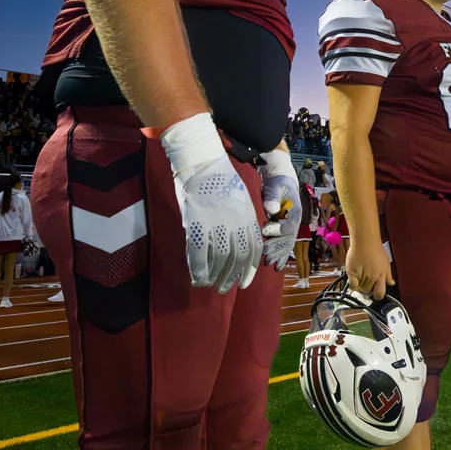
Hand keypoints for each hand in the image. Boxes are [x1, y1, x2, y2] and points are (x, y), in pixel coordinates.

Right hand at [161, 113, 261, 293]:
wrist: (202, 160)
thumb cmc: (220, 177)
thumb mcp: (240, 199)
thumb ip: (241, 220)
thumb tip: (236, 241)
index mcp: (248, 217)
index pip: (253, 250)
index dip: (248, 270)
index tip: (243, 284)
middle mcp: (236, 223)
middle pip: (237, 258)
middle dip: (231, 277)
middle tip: (224, 289)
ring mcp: (216, 224)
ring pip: (219, 259)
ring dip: (215, 276)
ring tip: (210, 286)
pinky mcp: (197, 223)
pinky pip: (199, 253)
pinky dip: (199, 269)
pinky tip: (197, 278)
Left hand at [258, 147, 301, 269]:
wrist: (280, 180)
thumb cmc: (277, 181)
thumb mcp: (275, 186)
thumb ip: (273, 196)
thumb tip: (272, 209)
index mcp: (295, 210)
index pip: (289, 225)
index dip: (278, 230)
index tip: (264, 231)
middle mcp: (294, 221)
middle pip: (288, 239)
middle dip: (277, 248)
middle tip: (265, 256)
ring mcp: (290, 226)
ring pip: (287, 244)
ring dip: (278, 254)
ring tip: (269, 263)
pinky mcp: (283, 229)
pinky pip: (284, 244)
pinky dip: (281, 254)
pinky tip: (277, 265)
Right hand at [346, 237, 394, 297]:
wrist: (365, 240)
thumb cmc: (375, 248)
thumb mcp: (386, 262)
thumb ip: (388, 275)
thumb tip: (391, 283)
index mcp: (381, 276)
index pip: (380, 293)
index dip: (377, 296)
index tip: (375, 294)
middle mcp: (372, 277)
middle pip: (368, 291)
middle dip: (367, 289)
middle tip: (366, 282)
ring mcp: (362, 276)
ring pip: (360, 289)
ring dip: (360, 286)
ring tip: (361, 276)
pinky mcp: (352, 273)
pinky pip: (352, 285)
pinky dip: (353, 284)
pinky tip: (355, 277)